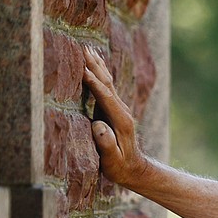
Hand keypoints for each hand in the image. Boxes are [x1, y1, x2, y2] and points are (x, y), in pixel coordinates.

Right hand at [81, 47, 149, 186]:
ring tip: (87, 49)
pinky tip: (94, 64)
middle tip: (83, 48)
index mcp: (121, 121)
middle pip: (107, 84)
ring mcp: (119, 108)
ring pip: (107, 82)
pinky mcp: (115, 109)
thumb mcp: (112, 160)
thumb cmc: (120, 167)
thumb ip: (106, 144)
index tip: (83, 70)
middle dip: (95, 66)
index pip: (105, 97)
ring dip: (97, 65)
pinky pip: (106, 87)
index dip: (94, 84)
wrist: (134, 168)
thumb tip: (98, 126)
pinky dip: (99, 73)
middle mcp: (122, 111)